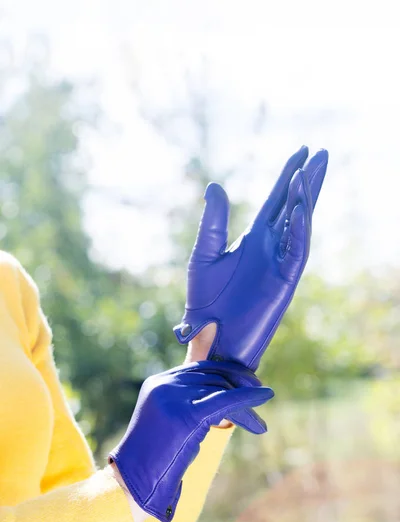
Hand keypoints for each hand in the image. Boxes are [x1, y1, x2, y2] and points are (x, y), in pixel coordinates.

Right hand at [108, 361, 272, 521]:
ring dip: (246, 405)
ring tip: (260, 425)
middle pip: (214, 377)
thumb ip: (188, 404)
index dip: (227, 373)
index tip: (248, 382)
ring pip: (222, 390)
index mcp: (159, 382)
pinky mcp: (186, 415)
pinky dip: (248, 397)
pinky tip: (265, 395)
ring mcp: (174, 397)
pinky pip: (225, 400)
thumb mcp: (169, 423)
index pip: (201, 369)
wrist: (133, 482)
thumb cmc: (154, 459)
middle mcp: (165, 384)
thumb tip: (222, 405)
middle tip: (261, 398)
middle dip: (240, 388)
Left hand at [174, 146, 327, 370]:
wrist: (211, 336)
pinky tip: (300, 206)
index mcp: (253, 238)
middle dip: (308, 180)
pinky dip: (300, 228)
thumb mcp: (205, 256)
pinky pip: (297, 250)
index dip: (289, 176)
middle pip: (295, 206)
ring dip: (306, 198)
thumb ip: (213, 222)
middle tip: (322, 153)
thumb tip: (215, 185)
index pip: (276, 200)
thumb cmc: (205, 302)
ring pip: (300, 223)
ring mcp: (280, 262)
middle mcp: (271, 246)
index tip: (302, 151)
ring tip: (313, 170)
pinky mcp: (284, 280)